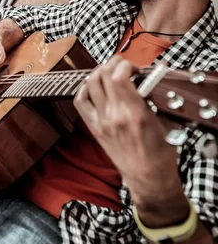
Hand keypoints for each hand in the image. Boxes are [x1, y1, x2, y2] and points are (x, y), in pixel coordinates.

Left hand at [74, 55, 185, 217]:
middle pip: (103, 75)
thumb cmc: (160, 153)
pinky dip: (84, 89)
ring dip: (99, 72)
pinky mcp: (95, 128)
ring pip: (91, 84)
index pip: (119, 77)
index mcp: (135, 113)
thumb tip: (147, 77)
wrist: (149, 180)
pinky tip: (93, 86)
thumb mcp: (163, 121)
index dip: (125, 65)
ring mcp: (102, 121)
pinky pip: (81, 102)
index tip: (134, 68)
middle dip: (113, 64)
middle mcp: (115, 115)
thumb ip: (152, 98)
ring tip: (109, 72)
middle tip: (122, 66)